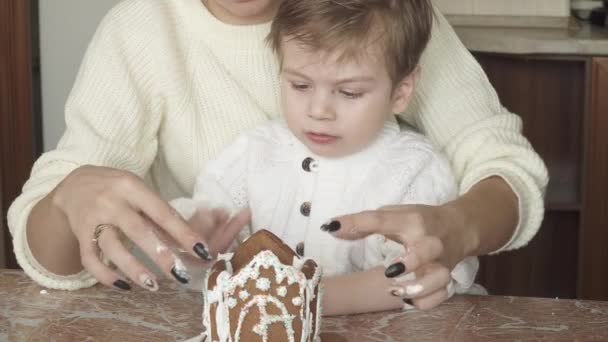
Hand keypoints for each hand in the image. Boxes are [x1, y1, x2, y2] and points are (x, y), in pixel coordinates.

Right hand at [52, 165, 249, 290]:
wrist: (75, 184)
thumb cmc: (119, 189)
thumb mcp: (140, 191)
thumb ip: (162, 213)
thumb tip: (194, 238)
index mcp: (132, 187)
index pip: (161, 212)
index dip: (182, 232)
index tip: (202, 250)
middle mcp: (111, 202)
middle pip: (137, 230)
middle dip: (160, 254)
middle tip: (180, 275)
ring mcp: (92, 219)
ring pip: (111, 246)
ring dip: (133, 268)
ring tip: (153, 284)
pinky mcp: (79, 235)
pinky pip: (89, 259)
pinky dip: (105, 275)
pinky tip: (124, 286)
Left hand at [323, 203, 471, 309]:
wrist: (461, 227)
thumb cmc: (420, 221)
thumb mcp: (394, 216)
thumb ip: (364, 223)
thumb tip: (332, 229)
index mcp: (412, 221)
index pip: (381, 219)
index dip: (355, 222)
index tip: (331, 227)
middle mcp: (430, 241)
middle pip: (426, 250)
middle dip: (411, 262)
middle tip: (390, 271)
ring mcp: (442, 261)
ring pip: (438, 278)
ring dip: (418, 288)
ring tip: (396, 290)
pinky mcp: (448, 277)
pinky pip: (440, 296)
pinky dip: (425, 301)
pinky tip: (409, 299)